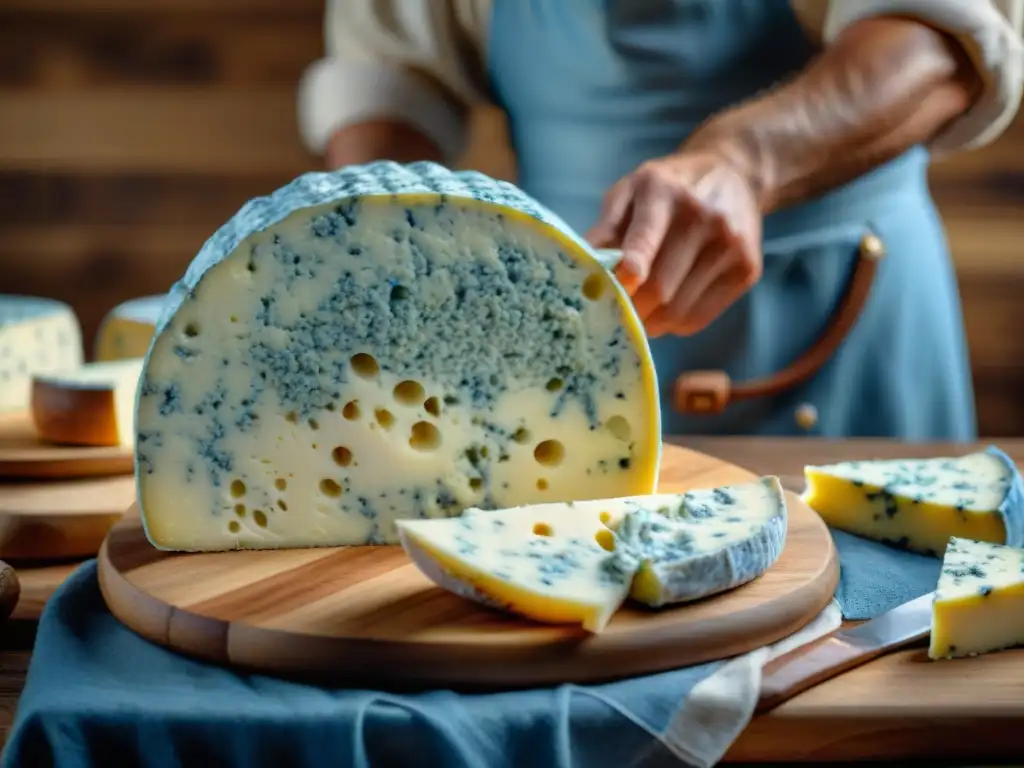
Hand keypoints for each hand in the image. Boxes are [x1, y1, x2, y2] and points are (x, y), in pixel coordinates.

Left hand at [585, 149, 763, 337]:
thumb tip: (580, 268)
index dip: (627, 272)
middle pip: (660, 287)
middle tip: (611, 317)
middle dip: (630, 310)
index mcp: (664, 191)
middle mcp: (704, 216)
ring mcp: (731, 245)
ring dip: (650, 322)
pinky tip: (664, 310)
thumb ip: (604, 227)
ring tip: (637, 314)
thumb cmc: (669, 188)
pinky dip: (674, 324)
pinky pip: (699, 318)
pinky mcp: (747, 269)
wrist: (735, 174)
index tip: (612, 293)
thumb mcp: (630, 190)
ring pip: (678, 310)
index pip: (645, 238)